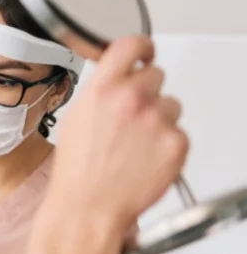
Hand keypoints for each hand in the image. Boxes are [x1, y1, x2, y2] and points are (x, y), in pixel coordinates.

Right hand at [51, 36, 187, 236]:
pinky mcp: (177, 142)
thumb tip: (117, 80)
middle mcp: (132, 99)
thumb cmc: (77, 172)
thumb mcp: (75, 119)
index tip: (145, 53)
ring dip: (158, 119)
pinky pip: (179, 133)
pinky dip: (166, 145)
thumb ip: (101, 92)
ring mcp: (158, 120)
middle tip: (131, 120)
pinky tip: (144, 159)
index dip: (142, 47)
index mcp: (102, 90)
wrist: (89, 208)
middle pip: (155, 75)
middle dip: (146, 93)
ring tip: (135, 146)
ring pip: (171, 105)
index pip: (131, 45)